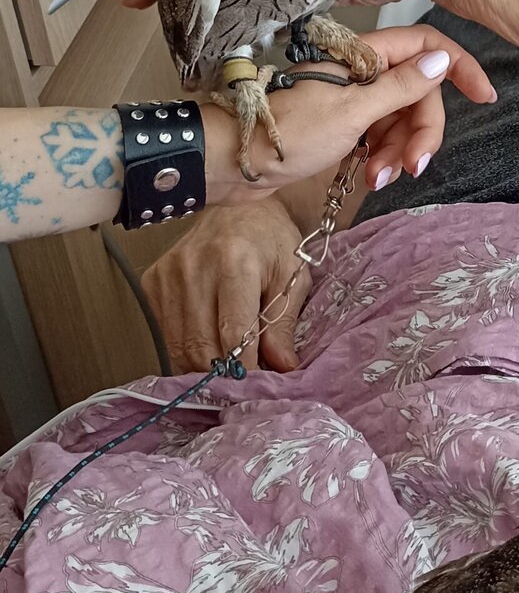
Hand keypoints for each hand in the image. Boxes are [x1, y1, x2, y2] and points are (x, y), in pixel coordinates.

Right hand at [143, 199, 308, 372]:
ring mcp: (168, 275)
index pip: (233, 333)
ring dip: (204, 366)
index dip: (245, 368)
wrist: (239, 207)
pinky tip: (208, 346)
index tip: (257, 386)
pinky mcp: (152, 282)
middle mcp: (194, 267)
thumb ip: (283, 323)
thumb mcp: (292, 276)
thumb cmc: (271, 240)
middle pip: (201, 345)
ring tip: (228, 368)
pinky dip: (187, 350)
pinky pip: (167, 334)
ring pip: (179, 346)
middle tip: (244, 382)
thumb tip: (283, 367)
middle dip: (224, 373)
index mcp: (234, 262)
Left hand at [203, 25, 495, 199]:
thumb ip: (400, 86)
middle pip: (417, 92)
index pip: (425, 46)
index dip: (458, 67)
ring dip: (398, 151)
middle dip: (422, 130)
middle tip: (413, 166)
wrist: (231, 162)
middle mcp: (362, 73)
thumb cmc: (287, 133)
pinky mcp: (340, 127)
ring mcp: (351, 101)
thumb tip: (441, 60)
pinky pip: (378, 137)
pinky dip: (381, 157)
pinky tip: (369, 177)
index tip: (484, 96)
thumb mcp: (352, 112)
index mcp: (365, 56)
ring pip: (399, 120)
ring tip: (378, 179)